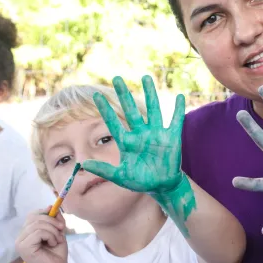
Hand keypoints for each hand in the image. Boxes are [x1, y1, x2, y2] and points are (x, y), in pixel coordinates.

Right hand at [15, 207, 67, 262]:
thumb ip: (54, 219)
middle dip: (52, 221)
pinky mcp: (23, 247)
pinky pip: (38, 232)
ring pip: (37, 224)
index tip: (59, 222)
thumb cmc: (56, 255)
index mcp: (27, 233)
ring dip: (53, 230)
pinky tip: (52, 244)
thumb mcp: (58, 232)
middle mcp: (20, 237)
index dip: (46, 214)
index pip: (32, 215)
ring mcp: (20, 242)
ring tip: (57, 240)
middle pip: (34, 217)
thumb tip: (51, 206)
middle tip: (61, 231)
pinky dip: (50, 236)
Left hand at [82, 76, 195, 234]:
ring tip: (145, 78)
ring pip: (152, 110)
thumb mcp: (120, 176)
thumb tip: (83, 165)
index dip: (105, 109)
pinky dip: (178, 109)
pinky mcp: (171, 138)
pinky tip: (179, 97)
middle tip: (116, 78)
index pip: (113, 122)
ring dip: (149, 94)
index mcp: (127, 142)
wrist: (161, 185)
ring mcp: (156, 134)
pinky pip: (175, 121)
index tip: (95, 95)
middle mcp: (140, 134)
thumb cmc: (140, 180)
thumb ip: (104, 170)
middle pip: (131, 110)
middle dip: (124, 95)